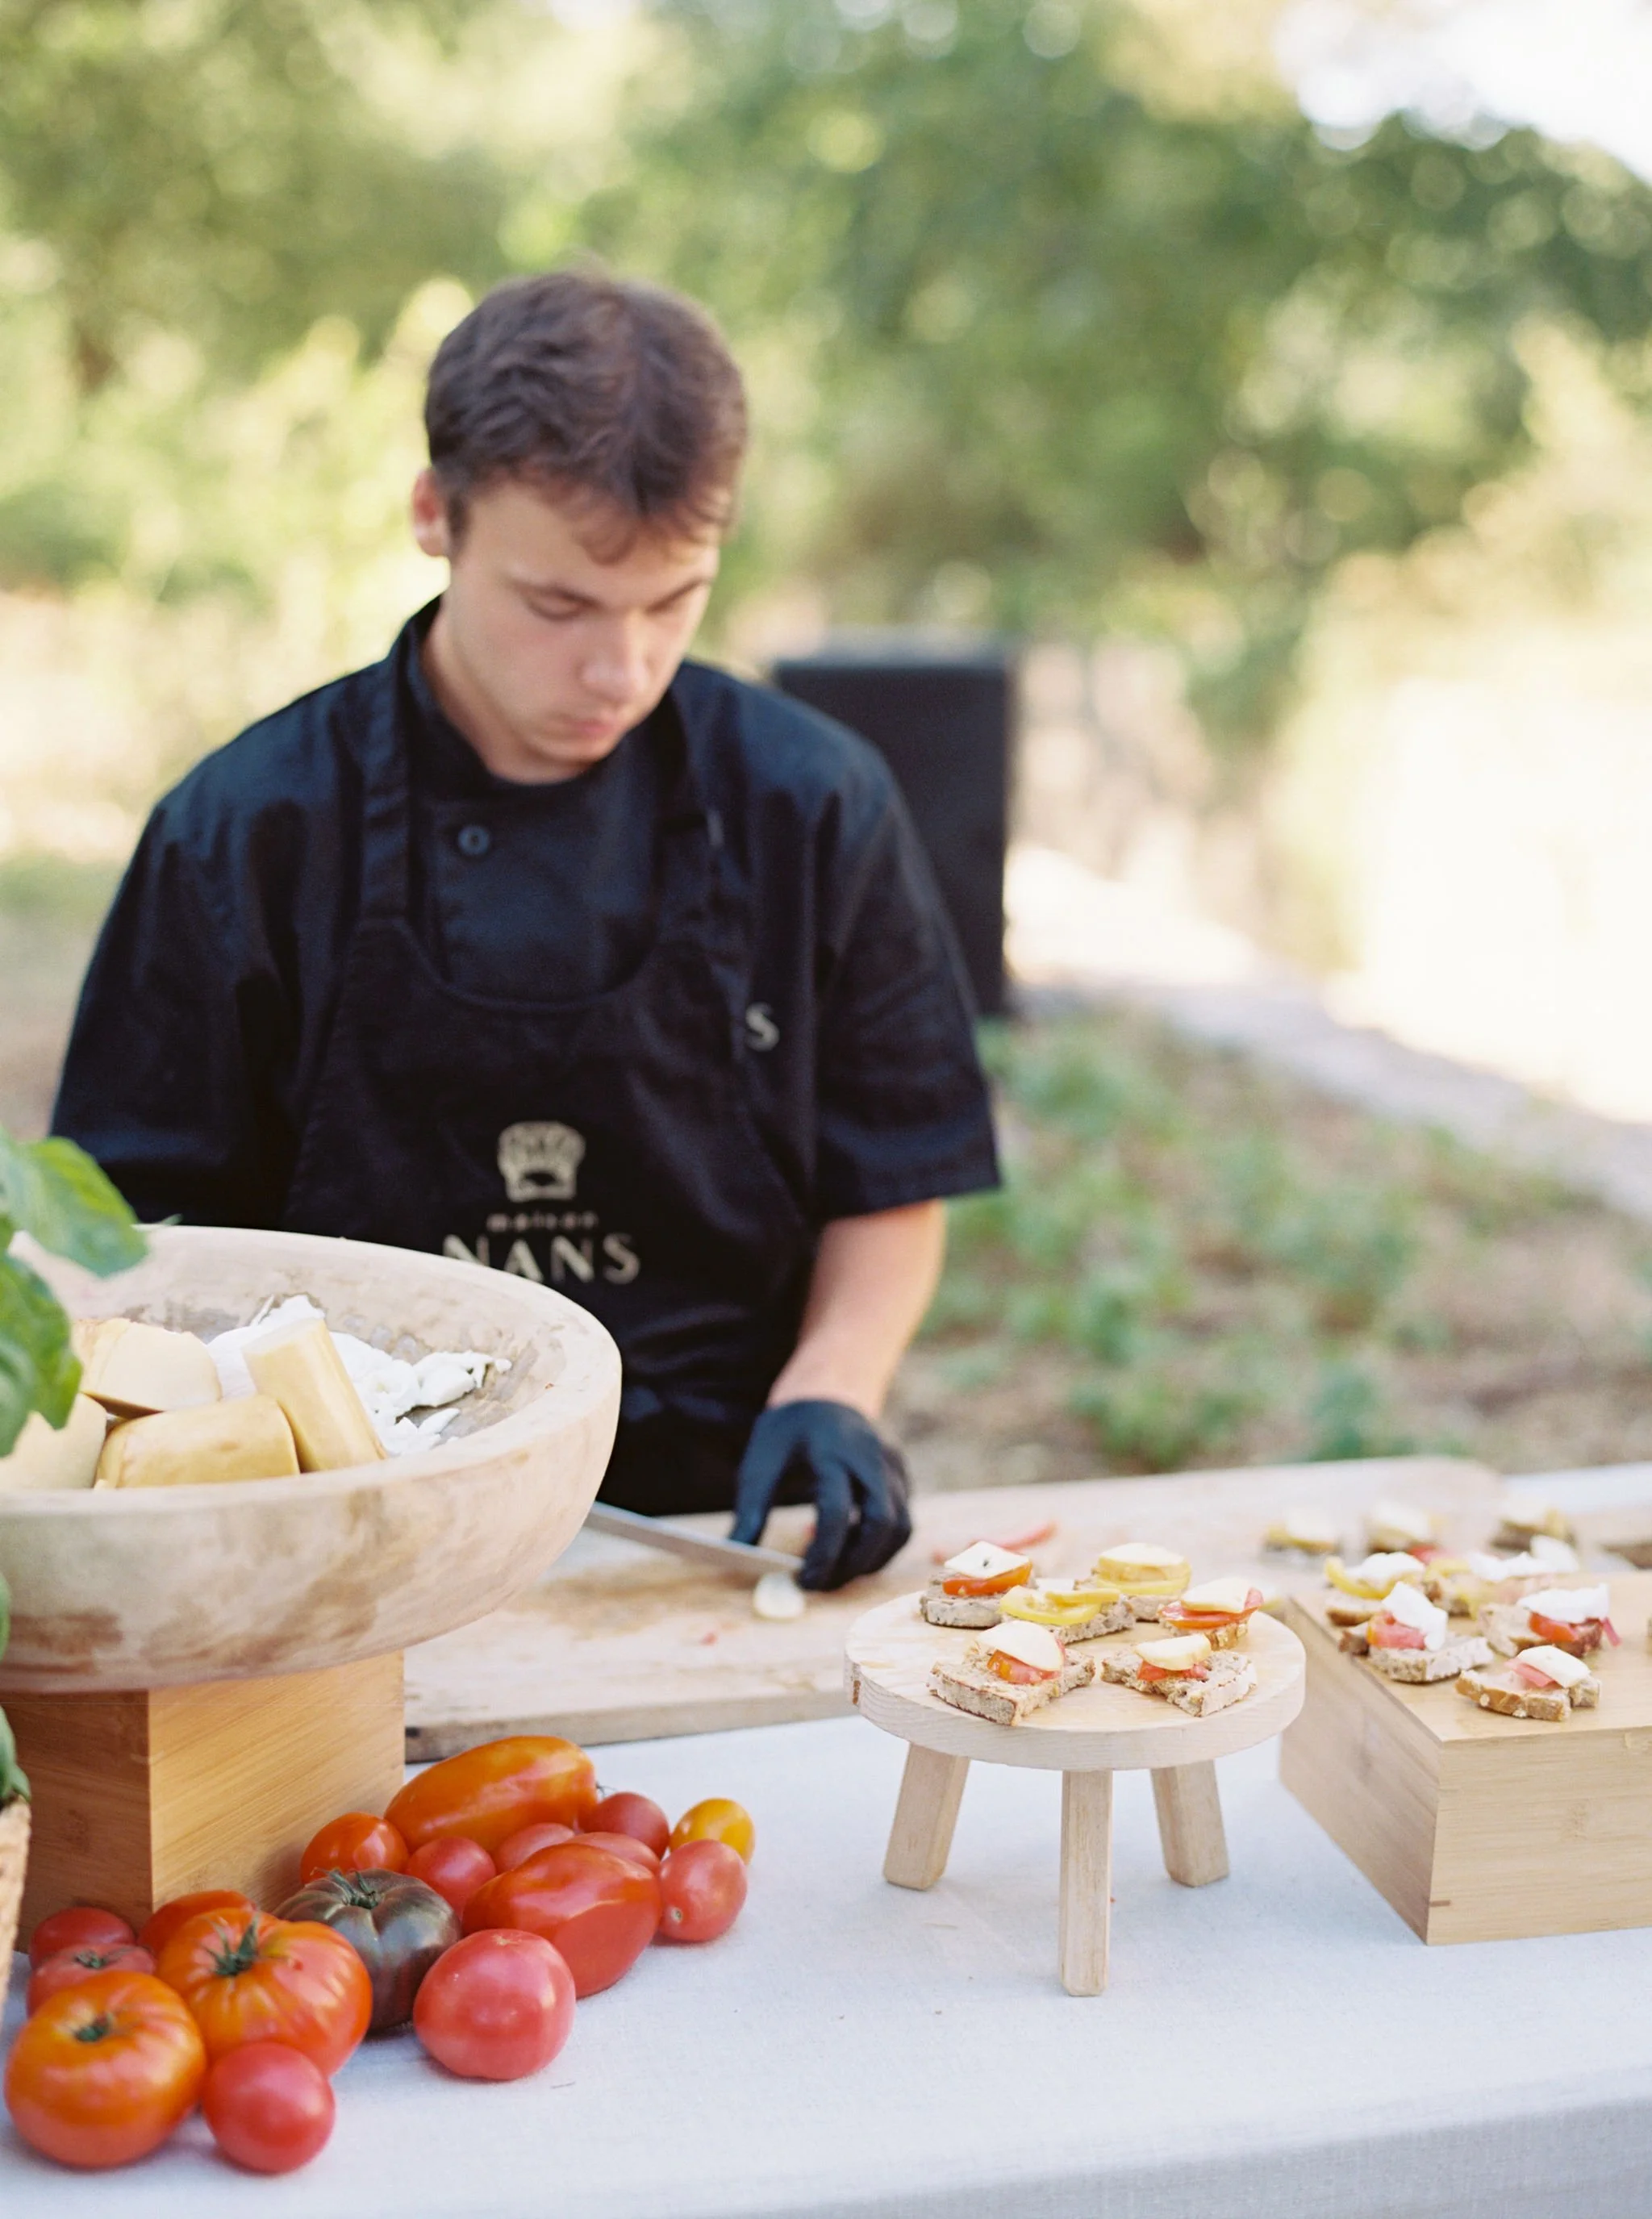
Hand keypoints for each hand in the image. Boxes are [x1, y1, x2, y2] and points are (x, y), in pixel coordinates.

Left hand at [730, 1400, 911, 1590]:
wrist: (824, 1395)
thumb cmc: (786, 1433)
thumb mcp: (760, 1462)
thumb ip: (750, 1510)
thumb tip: (737, 1555)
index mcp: (831, 1449)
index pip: (837, 1509)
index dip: (823, 1553)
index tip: (803, 1580)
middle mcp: (870, 1456)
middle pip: (882, 1521)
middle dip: (854, 1563)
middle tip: (823, 1585)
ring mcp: (892, 1465)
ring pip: (901, 1527)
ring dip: (871, 1560)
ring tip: (836, 1573)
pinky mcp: (901, 1477)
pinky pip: (902, 1522)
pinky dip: (880, 1548)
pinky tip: (851, 1553)